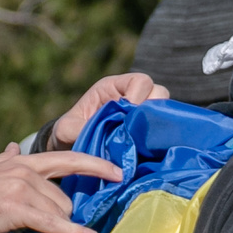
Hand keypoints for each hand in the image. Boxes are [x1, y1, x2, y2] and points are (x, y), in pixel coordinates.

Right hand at [0, 146, 122, 232]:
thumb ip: (3, 159)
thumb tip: (12, 146)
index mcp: (20, 160)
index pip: (65, 158)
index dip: (94, 165)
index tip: (117, 173)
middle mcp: (23, 169)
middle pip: (63, 198)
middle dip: (71, 221)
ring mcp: (21, 187)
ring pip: (59, 214)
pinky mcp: (17, 208)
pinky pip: (52, 224)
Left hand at [48, 71, 164, 149]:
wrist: (72, 151)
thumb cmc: (68, 134)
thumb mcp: (66, 130)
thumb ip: (80, 129)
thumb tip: (105, 137)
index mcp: (112, 87)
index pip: (139, 81)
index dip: (138, 97)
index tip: (128, 119)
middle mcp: (131, 96)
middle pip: (159, 92)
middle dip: (152, 111)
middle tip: (138, 133)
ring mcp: (142, 114)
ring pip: (166, 111)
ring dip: (156, 126)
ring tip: (142, 143)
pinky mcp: (148, 132)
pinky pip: (163, 130)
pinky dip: (158, 140)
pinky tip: (147, 151)